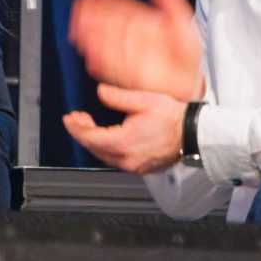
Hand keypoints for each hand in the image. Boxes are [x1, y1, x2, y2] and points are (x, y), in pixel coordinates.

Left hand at [62, 85, 186, 174]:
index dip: (76, 128)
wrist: (192, 133)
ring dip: (93, 141)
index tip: (69, 118)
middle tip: (77, 118)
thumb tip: (100, 92)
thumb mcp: (144, 100)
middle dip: (82, 133)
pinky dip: (106, 148)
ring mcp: (133, 166)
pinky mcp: (140, 168)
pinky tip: (106, 136)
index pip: (90, 138)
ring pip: (103, 156)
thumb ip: (118, 97)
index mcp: (124, 142)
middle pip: (94, 148)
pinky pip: (115, 160)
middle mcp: (126, 159)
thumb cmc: (171, 117)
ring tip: (89, 125)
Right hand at [68, 0, 204, 100]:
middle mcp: (134, 39)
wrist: (195, 79)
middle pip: (110, 28)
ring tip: (79, 32)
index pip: (120, 10)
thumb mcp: (182, 20)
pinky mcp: (132, 77)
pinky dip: (103, 65)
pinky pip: (115, 70)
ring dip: (93, 40)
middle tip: (78, 10)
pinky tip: (91, 60)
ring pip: (108, 47)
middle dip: (93, 20)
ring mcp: (132, 58)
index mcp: (144, 23)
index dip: (105, 3)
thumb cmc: (189, 51)